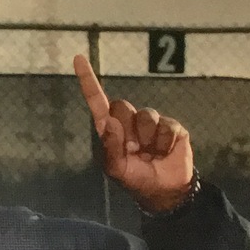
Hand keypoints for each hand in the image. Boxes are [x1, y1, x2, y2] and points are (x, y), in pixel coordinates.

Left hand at [74, 55, 195, 213]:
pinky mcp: (172, 127)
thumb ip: (110, 148)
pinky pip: (166, 127)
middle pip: (121, 106)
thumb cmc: (136, 179)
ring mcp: (151, 123)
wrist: (165, 190)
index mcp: (110, 130)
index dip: (88, 80)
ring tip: (150, 154)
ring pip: (145, 116)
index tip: (78, 58)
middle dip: (126, 129)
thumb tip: (109, 122)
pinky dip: (164, 144)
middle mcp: (129, 122)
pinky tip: (164, 153)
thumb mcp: (117, 170)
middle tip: (134, 150)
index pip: (97, 101)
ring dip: (147, 139)